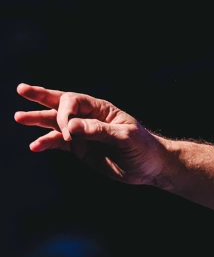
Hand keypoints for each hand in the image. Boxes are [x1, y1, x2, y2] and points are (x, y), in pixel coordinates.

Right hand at [14, 83, 167, 184]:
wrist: (151, 167)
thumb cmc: (144, 148)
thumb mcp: (126, 138)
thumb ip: (99, 131)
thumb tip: (71, 127)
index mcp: (101, 110)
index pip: (74, 102)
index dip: (66, 114)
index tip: (71, 133)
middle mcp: (89, 118)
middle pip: (61, 104)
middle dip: (42, 97)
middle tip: (22, 89)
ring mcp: (83, 133)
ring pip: (56, 124)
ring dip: (38, 121)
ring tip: (19, 118)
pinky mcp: (81, 149)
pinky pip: (59, 143)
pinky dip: (47, 143)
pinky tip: (35, 146)